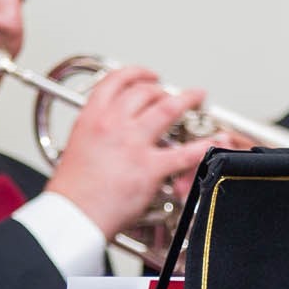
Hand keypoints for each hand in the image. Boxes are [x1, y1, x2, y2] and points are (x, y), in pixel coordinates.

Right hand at [38, 64, 213, 238]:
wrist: (72, 215)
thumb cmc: (72, 190)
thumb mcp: (75, 146)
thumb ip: (95, 133)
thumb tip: (108, 130)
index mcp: (92, 117)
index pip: (116, 80)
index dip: (137, 73)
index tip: (148, 75)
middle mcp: (114, 124)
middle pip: (145, 92)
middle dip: (163, 89)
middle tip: (171, 94)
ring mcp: (134, 144)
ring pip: (168, 109)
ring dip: (187, 99)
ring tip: (197, 97)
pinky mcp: (150, 168)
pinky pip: (186, 152)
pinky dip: (205, 144)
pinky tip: (215, 140)